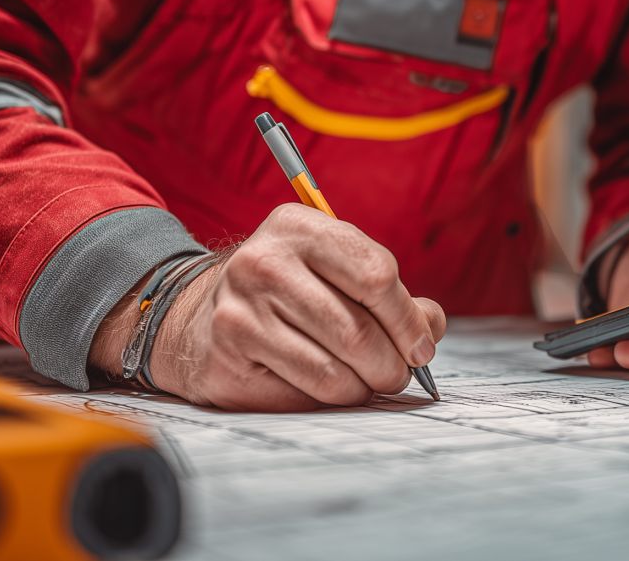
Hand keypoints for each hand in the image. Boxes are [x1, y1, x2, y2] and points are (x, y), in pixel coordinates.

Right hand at [91, 204, 445, 410]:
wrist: (198, 316)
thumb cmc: (288, 293)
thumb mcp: (334, 271)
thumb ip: (390, 295)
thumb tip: (430, 327)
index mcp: (299, 227)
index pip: (376, 275)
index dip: (408, 320)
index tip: (421, 346)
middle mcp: (264, 263)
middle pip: (359, 333)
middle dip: (392, 365)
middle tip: (397, 375)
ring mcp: (240, 311)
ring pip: (335, 374)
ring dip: (363, 388)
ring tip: (364, 382)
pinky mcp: (228, 358)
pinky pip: (303, 396)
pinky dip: (328, 400)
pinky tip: (324, 387)